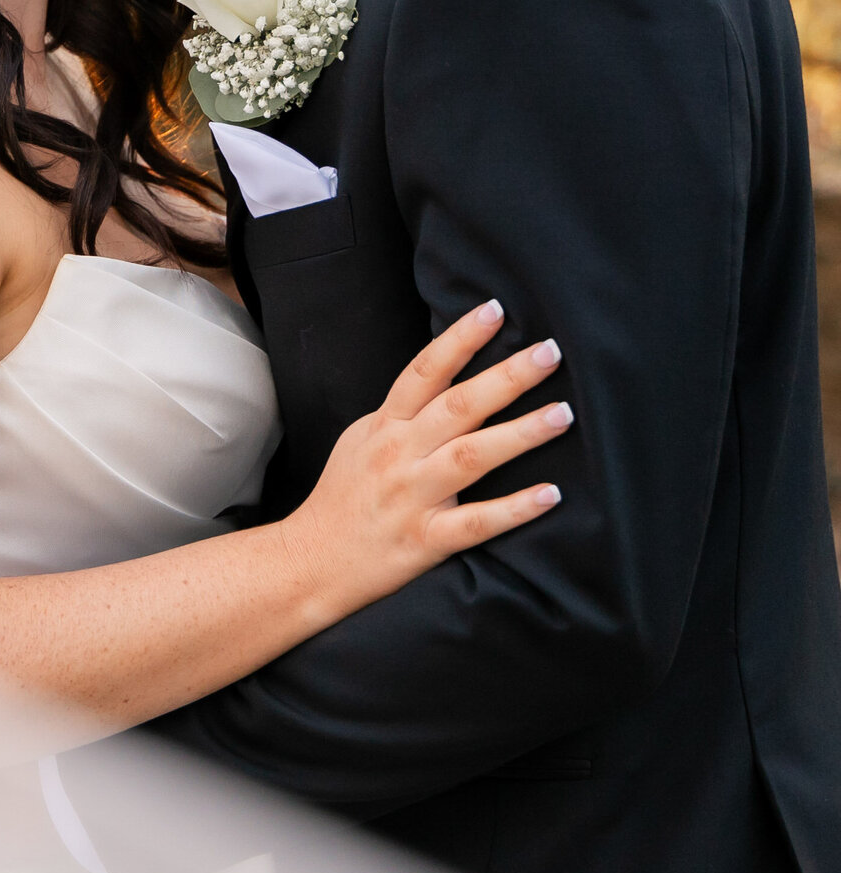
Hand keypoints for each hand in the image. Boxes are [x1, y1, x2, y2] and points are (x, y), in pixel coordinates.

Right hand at [281, 300, 569, 627]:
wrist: (309, 562)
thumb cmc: (341, 498)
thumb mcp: (360, 440)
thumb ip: (401, 412)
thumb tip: (444, 378)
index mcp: (385, 426)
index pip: (425, 371)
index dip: (460, 339)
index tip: (494, 310)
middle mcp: (399, 455)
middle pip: (458, 406)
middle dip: (507, 377)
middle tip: (550, 352)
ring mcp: (413, 497)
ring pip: (472, 457)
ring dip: (520, 433)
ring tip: (562, 414)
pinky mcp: (425, 541)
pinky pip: (476, 522)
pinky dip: (515, 508)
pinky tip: (551, 494)